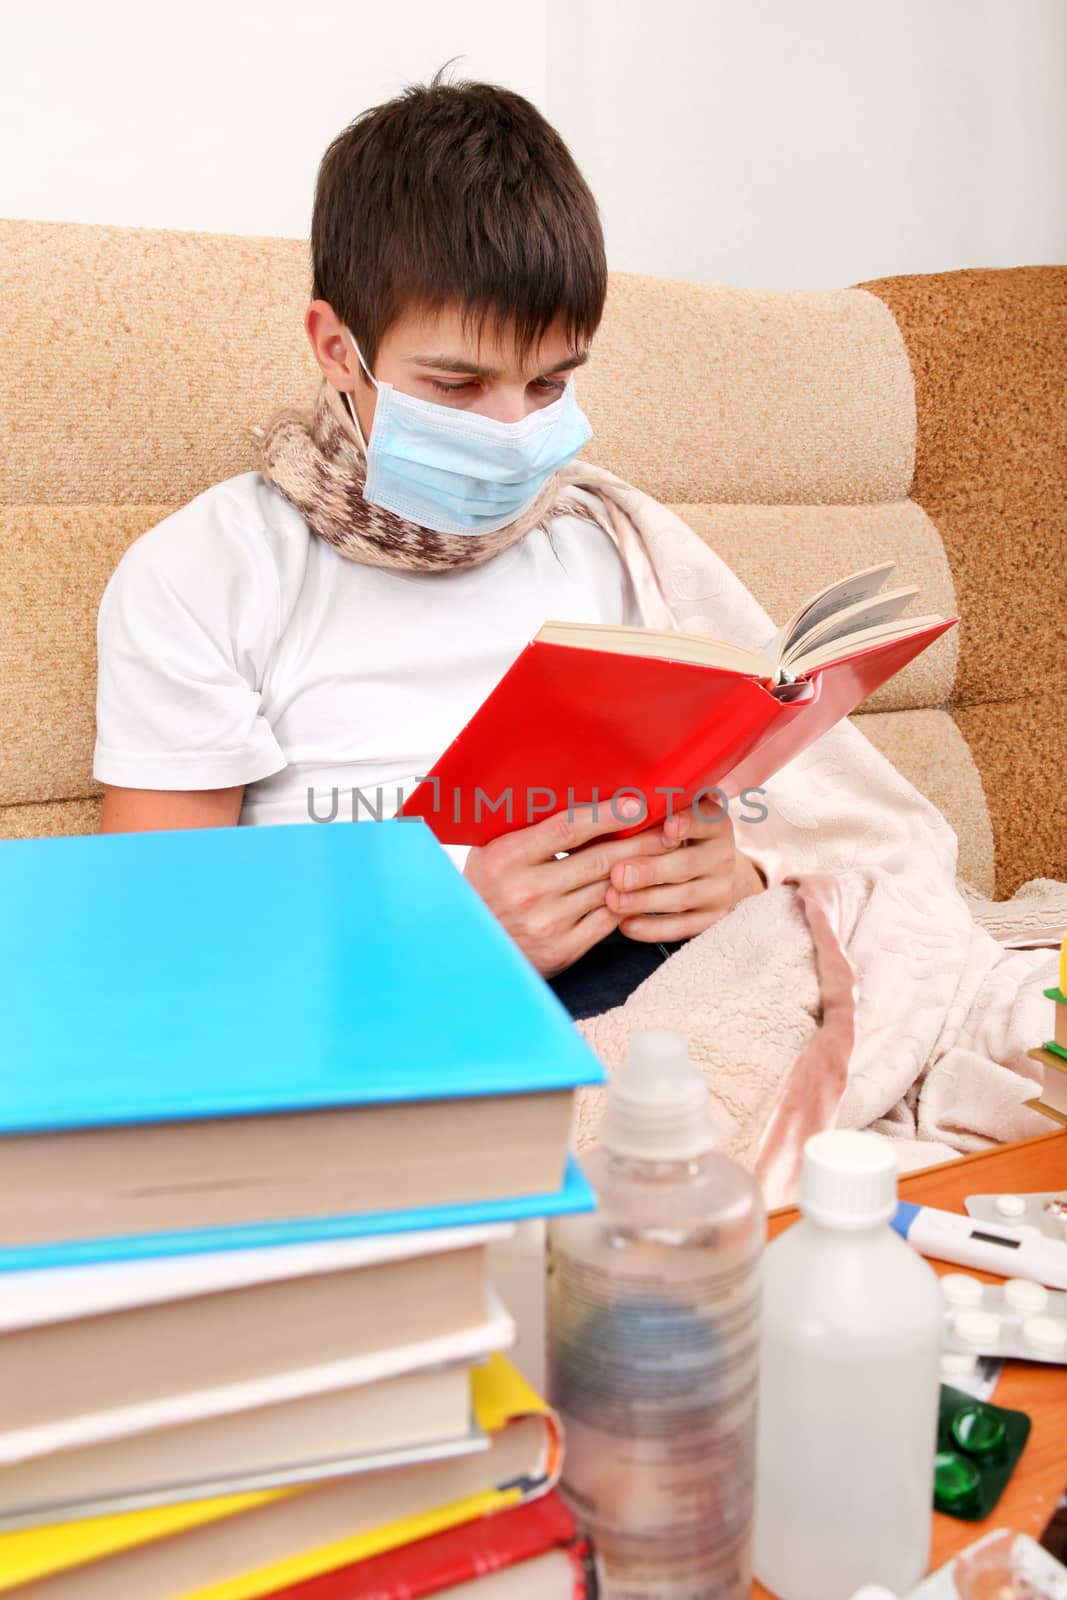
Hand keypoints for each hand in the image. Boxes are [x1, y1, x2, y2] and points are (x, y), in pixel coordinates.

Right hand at [463, 797, 678, 977]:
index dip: (607, 815)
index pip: (567, 829)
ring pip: (608, 889)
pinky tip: (644, 888)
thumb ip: (525, 827)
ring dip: (642, 871)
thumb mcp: (490, 850)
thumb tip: (569, 788)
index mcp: (506, 857)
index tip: (638, 804)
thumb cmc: (485, 888)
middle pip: (598, 859)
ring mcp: (547, 922)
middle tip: (670, 826)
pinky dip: (627, 901)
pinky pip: (607, 920)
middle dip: (640, 841)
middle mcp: (527, 890)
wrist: (473, 948)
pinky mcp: (562, 949)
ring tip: (665, 852)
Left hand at [604, 801, 765, 942]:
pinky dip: (652, 928)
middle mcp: (722, 857)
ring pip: (682, 898)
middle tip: (618, 874)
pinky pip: (682, 927)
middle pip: (686, 864)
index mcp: (714, 824)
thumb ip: (655, 811)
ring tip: (613, 900)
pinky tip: (626, 925)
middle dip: (651, 870)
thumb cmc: (674, 839)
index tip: (667, 827)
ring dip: (645, 900)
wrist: (712, 875)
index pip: (705, 820)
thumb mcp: (673, 818)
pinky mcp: (711, 919)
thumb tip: (617, 801)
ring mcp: (719, 891)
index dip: (687, 823)